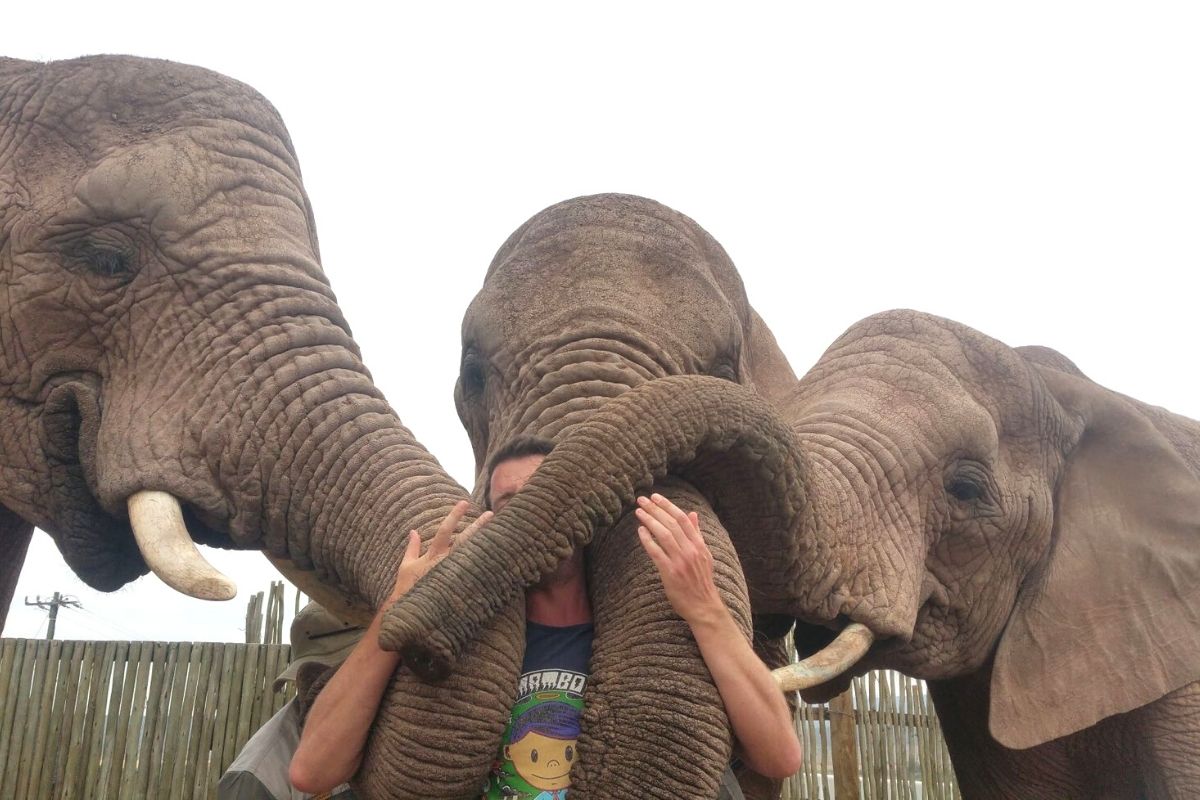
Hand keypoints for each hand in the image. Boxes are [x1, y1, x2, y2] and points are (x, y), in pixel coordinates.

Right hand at [386, 501, 491, 603]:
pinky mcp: (461, 588)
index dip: (455, 515)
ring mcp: (455, 576)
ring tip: (499, 534)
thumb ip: (412, 548)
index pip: (446, 531)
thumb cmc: (406, 589)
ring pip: (473, 556)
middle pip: (465, 541)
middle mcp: (446, 563)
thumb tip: (413, 531)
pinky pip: (476, 574)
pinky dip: (486, 566)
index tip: (464, 503)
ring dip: (485, 544)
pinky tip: (498, 559)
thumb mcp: (406, 566)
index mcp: (433, 555)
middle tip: (491, 514)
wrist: (412, 615)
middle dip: (478, 526)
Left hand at [635, 493, 724, 625]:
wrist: (704, 606)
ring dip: (650, 521)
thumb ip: (696, 534)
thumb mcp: (704, 554)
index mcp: (699, 545)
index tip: (656, 497)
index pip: (683, 519)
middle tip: (642, 500)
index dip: (668, 506)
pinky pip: (656, 552)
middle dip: (655, 509)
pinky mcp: (670, 573)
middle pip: (671, 523)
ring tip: (639, 512)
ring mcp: (681, 561)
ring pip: (664, 534)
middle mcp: (691, 550)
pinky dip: (648, 540)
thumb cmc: (701, 581)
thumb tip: (693, 513)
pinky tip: (640, 531)